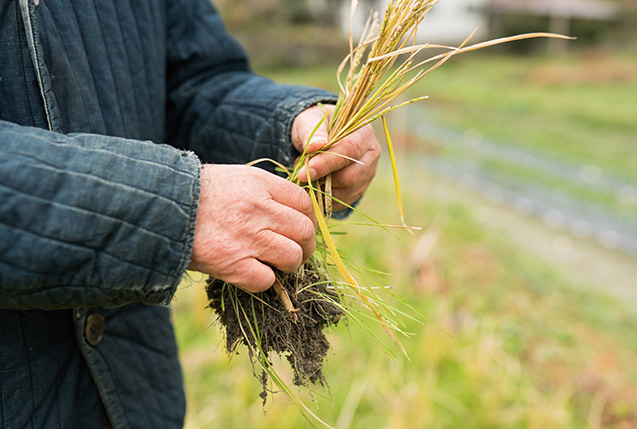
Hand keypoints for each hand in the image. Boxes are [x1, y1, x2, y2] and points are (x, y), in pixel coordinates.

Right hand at [188, 164, 316, 291]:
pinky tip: (252, 273)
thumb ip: (267, 192)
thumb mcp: (237, 178)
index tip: (302, 229)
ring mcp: (248, 238)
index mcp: (261, 184)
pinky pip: (266, 280)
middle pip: (305, 232)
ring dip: (288, 265)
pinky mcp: (233, 264)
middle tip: (296, 252)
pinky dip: (264, 281)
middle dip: (306, 246)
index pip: (304, 203)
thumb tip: (293, 212)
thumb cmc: (198, 193)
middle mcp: (259, 209)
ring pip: (292, 257)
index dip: (309, 220)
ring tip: (275, 264)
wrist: (161, 208)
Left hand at [291, 104, 380, 210]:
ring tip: (308, 179)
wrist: (318, 137)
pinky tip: (315, 187)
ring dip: (325, 190)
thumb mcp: (309, 121)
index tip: (305, 171)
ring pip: (349, 191)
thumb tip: (316, 145)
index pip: (350, 150)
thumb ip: (312, 131)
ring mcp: (368, 172)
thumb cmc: (314, 125)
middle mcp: (371, 153)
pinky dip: (327, 198)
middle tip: (302, 177)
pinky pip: (345, 201)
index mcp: (363, 132)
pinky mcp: (361, 187)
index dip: (328, 163)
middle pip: (353, 175)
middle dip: (326, 180)